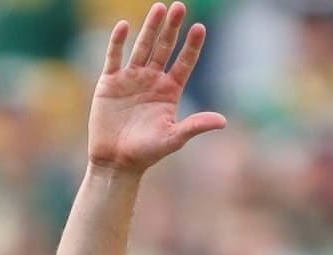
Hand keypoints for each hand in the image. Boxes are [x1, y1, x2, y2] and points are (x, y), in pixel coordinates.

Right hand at [89, 1, 226, 173]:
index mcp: (170, 91)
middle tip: (180, 7)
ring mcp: (131, 79)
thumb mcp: (173, 138)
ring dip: (150, 28)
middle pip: (164, 48)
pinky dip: (117, 42)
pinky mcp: (110, 82)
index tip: (200, 28)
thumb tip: (222, 121)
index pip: (184, 63)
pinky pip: (114, 57)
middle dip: (172, 29)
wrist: (116, 161)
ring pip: (142, 47)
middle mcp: (152, 80)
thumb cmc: (146, 153)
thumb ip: (195, 125)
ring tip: (159, 8)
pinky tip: (124, 26)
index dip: (192, 46)